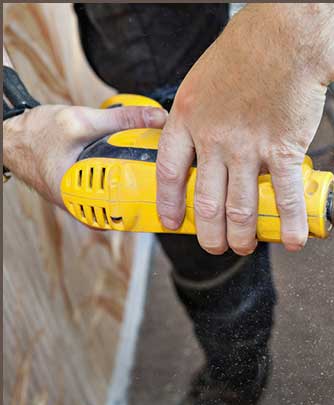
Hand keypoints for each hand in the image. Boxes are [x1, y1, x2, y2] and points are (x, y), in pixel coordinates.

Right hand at [3, 104, 166, 205]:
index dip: (152, 198)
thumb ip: (123, 119)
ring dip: (138, 187)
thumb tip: (159, 117)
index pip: (125, 209)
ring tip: (155, 172)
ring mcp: (83, 201)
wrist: (15, 138)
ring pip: (120, 199)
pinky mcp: (85, 193)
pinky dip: (125, 181)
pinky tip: (137, 171)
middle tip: (167, 178)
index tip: (169, 188)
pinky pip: (112, 192)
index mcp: (78, 195)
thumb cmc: (37, 134)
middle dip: (148, 191)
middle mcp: (81, 205)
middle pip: (126, 205)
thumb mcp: (82, 120)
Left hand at [156, 6, 327, 255]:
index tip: (174, 221)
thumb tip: (204, 136)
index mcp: (187, 118)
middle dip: (209, 233)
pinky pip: (284, 197)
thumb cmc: (249, 49)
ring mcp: (246, 148)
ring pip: (240, 209)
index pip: (168, 173)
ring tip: (244, 247)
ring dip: (242, 236)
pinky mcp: (281, 150)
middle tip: (216, 245)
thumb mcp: (204, 78)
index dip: (170, 204)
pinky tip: (294, 240)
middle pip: (205, 202)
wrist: (287, 39)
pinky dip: (290, 224)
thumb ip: (200, 113)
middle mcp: (212, 138)